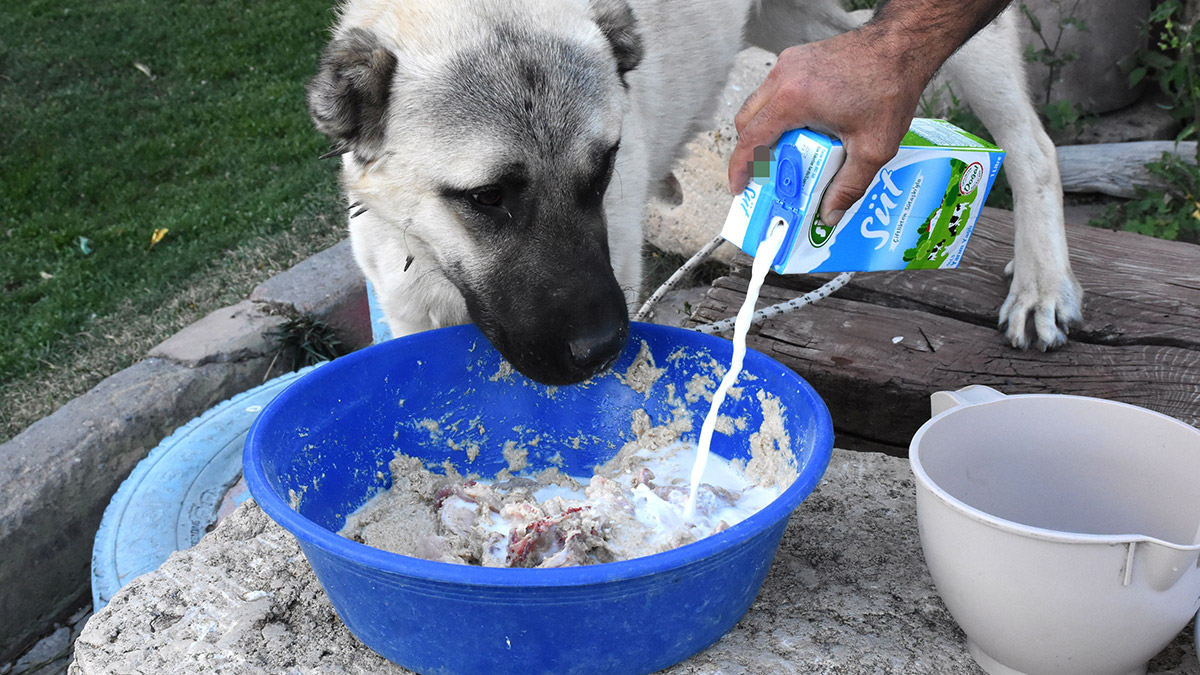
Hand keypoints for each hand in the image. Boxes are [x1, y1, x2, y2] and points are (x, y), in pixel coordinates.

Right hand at [727, 28, 931, 225]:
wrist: (902, 46)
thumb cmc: (889, 88)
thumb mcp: (873, 148)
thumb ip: (849, 185)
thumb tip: (830, 215)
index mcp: (794, 99)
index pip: (751, 139)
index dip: (740, 168)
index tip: (739, 187)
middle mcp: (784, 77)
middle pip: (747, 120)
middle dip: (750, 151)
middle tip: (765, 174)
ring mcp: (789, 64)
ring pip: (758, 103)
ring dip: (764, 130)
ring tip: (785, 153)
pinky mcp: (798, 58)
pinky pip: (774, 89)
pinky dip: (777, 111)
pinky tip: (801, 127)